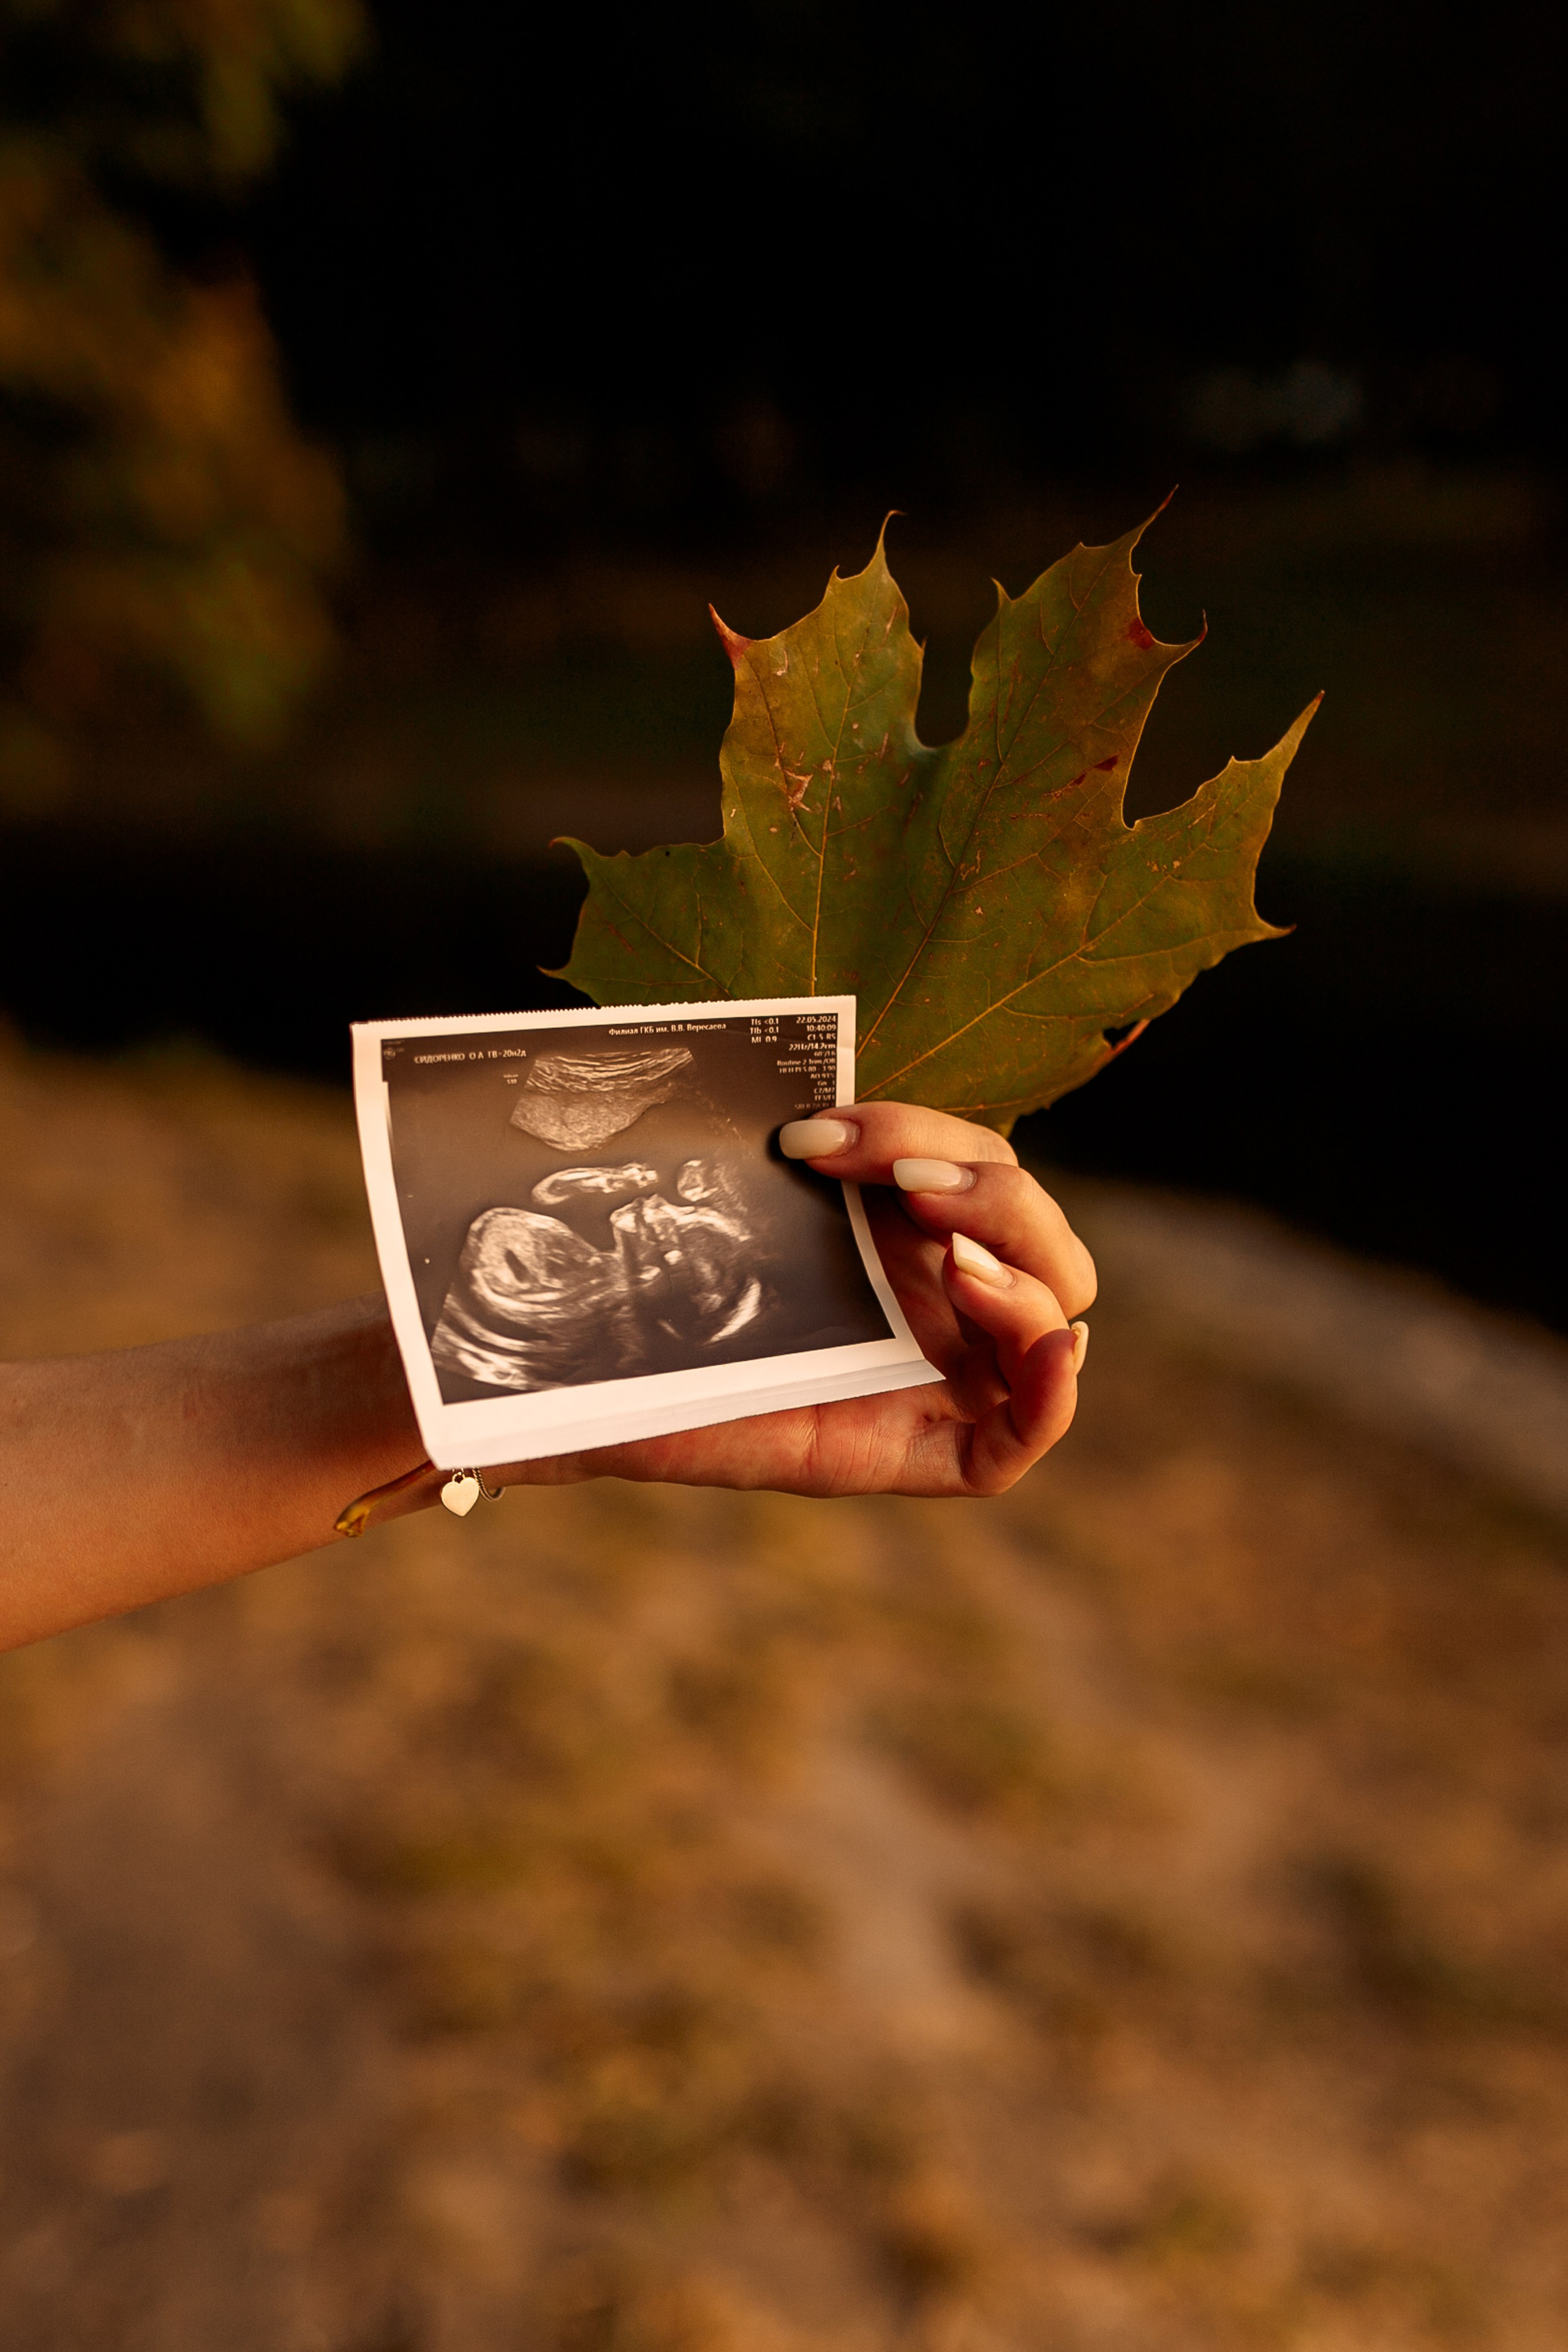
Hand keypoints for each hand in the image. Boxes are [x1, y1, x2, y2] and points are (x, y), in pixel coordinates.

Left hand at [503, 1102, 1094, 1499]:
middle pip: (1041, 1234)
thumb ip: (803, 1145)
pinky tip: (1049, 1345)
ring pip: (1054, 1316)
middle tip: (906, 1188)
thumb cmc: (656, 1283)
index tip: (819, 1133)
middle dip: (995, 1194)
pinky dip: (1054, 1391)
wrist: (587, 1379)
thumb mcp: (743, 1198)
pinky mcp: (920, 1452)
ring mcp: (938, 1372)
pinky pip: (1022, 1437)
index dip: (931, 1138)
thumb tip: (817, 1097)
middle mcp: (935, 1293)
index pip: (985, 1168)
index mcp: (904, 1225)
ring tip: (952, 1255)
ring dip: (1022, 1271)